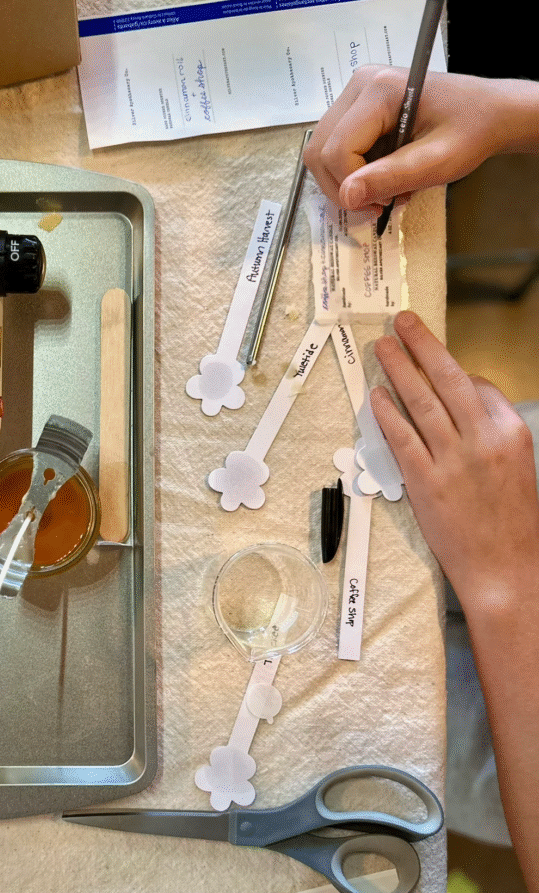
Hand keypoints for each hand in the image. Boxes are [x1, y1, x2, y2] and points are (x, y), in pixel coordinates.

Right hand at [303, 66, 538, 212]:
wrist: (490, 112)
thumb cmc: (472, 132)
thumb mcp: (437, 161)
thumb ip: (391, 177)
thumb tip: (347, 196)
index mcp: (378, 90)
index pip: (336, 150)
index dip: (353, 186)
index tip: (384, 203)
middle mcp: (359, 84)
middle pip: (320, 150)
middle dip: (344, 185)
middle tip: (380, 202)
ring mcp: (355, 93)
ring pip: (322, 151)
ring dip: (347, 180)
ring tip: (385, 188)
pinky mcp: (356, 105)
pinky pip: (335, 146)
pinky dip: (352, 170)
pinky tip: (382, 174)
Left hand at [371, 311, 538, 608]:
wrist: (506, 571)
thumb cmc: (512, 524)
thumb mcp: (517, 468)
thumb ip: (489, 434)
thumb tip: (457, 408)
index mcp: (511, 433)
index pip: (477, 387)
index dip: (450, 372)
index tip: (432, 361)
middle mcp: (484, 440)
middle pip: (448, 379)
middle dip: (422, 345)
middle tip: (401, 321)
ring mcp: (453, 460)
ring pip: (420, 402)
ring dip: (397, 370)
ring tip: (382, 347)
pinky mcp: (426, 482)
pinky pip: (401, 438)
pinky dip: (387, 414)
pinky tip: (376, 395)